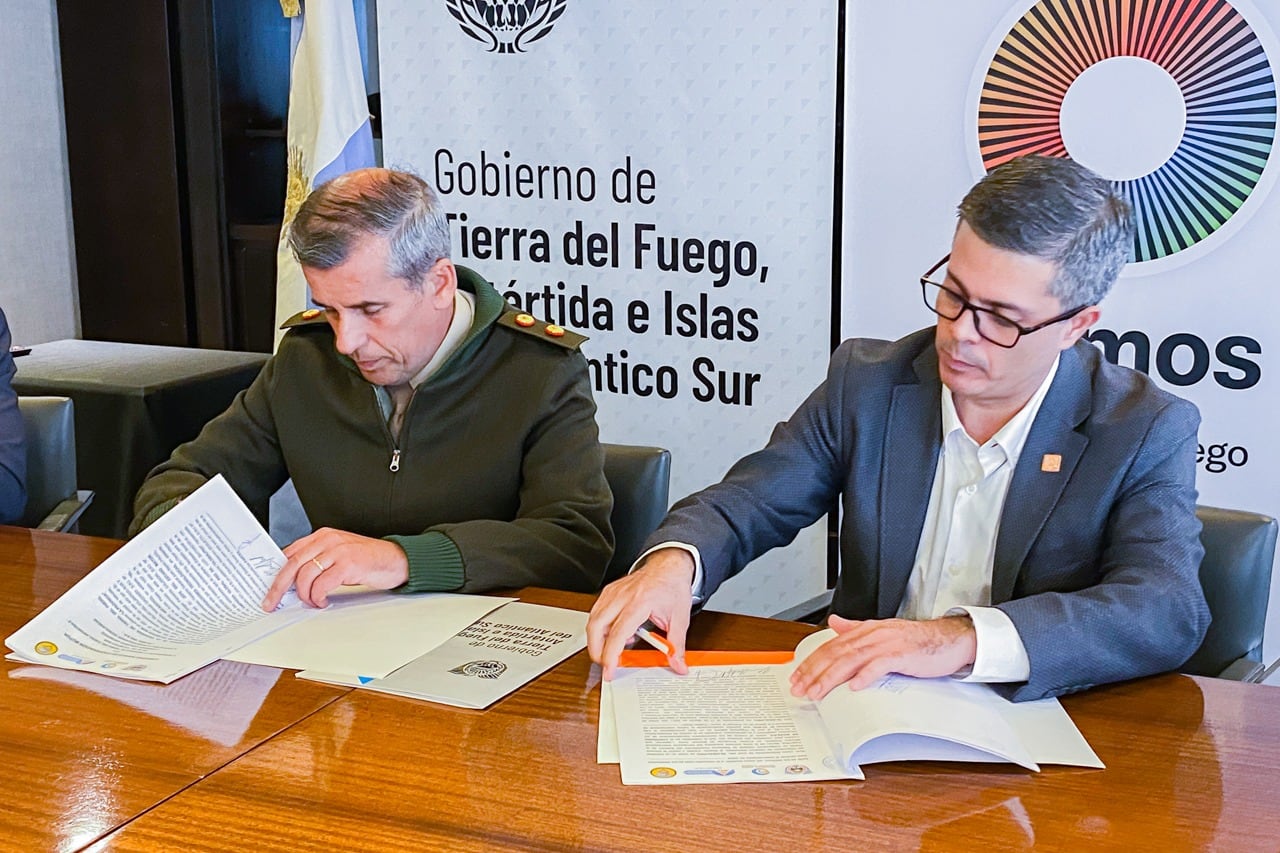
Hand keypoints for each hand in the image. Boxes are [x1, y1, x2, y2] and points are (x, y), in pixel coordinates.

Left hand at [261, 527, 409, 610]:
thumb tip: (293, 582)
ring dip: (304, 595)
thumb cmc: (367, 560)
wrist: (396, 559)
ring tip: (312, 602)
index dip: (276, 573)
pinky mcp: (348, 563)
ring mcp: (338, 550)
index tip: (269, 589)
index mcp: (322, 536)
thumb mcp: (337, 555)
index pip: (289, 553)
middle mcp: (328, 540)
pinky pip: (322, 584)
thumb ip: (317, 562)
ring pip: (305, 576)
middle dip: (278, 587)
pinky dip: (318, 597)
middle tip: (272, 602)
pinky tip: (323, 601)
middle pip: (292, 564)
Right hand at [586, 548, 695, 680]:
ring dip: (596, 640)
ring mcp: (613, 593)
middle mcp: (622, 596)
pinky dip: (600, 628)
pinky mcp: (609, 592)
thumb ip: (677, 645)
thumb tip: (678, 665)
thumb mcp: (680, 618)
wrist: (669, 566)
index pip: (619, 632)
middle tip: (605, 665)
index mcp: (640, 602)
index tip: (610, 669)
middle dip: (596, 650)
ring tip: (610, 651)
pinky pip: (596, 613)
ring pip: (593, 620)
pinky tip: (614, 634)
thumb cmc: (672, 587)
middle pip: (596, 626)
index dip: (611, 653)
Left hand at [789, 614, 976, 699]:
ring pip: (851, 659)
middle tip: (799, 688)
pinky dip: (866, 676)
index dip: (811, 662)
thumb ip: (856, 628)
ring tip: (817, 692)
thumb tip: (834, 623)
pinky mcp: (902, 654)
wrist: (949, 639)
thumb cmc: (916, 641)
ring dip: (831, 677)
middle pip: (836, 653)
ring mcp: (887, 643)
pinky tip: (854, 687)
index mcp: (865, 631)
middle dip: (814, 672)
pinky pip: (880, 665)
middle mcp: (872, 634)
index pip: (831, 646)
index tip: (796, 677)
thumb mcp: (882, 633)